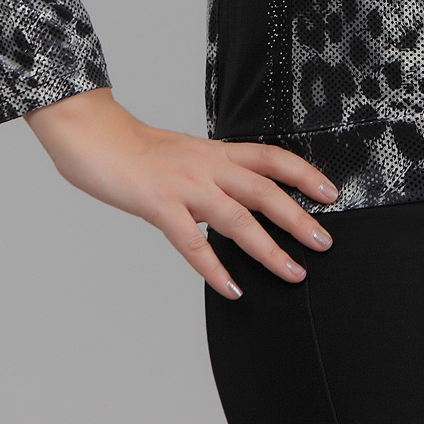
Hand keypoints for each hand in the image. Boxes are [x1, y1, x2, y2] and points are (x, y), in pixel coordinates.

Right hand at [24, 87, 338, 297]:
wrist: (93, 135)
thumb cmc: (136, 150)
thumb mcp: (185, 153)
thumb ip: (212, 172)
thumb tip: (237, 195)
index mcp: (215, 151)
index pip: (271, 157)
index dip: (304, 173)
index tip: (330, 192)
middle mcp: (207, 166)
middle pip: (264, 191)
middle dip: (298, 218)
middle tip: (324, 242)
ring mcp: (184, 186)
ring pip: (237, 219)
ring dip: (269, 249)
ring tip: (293, 272)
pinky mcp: (159, 206)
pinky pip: (192, 243)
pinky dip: (215, 269)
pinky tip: (232, 288)